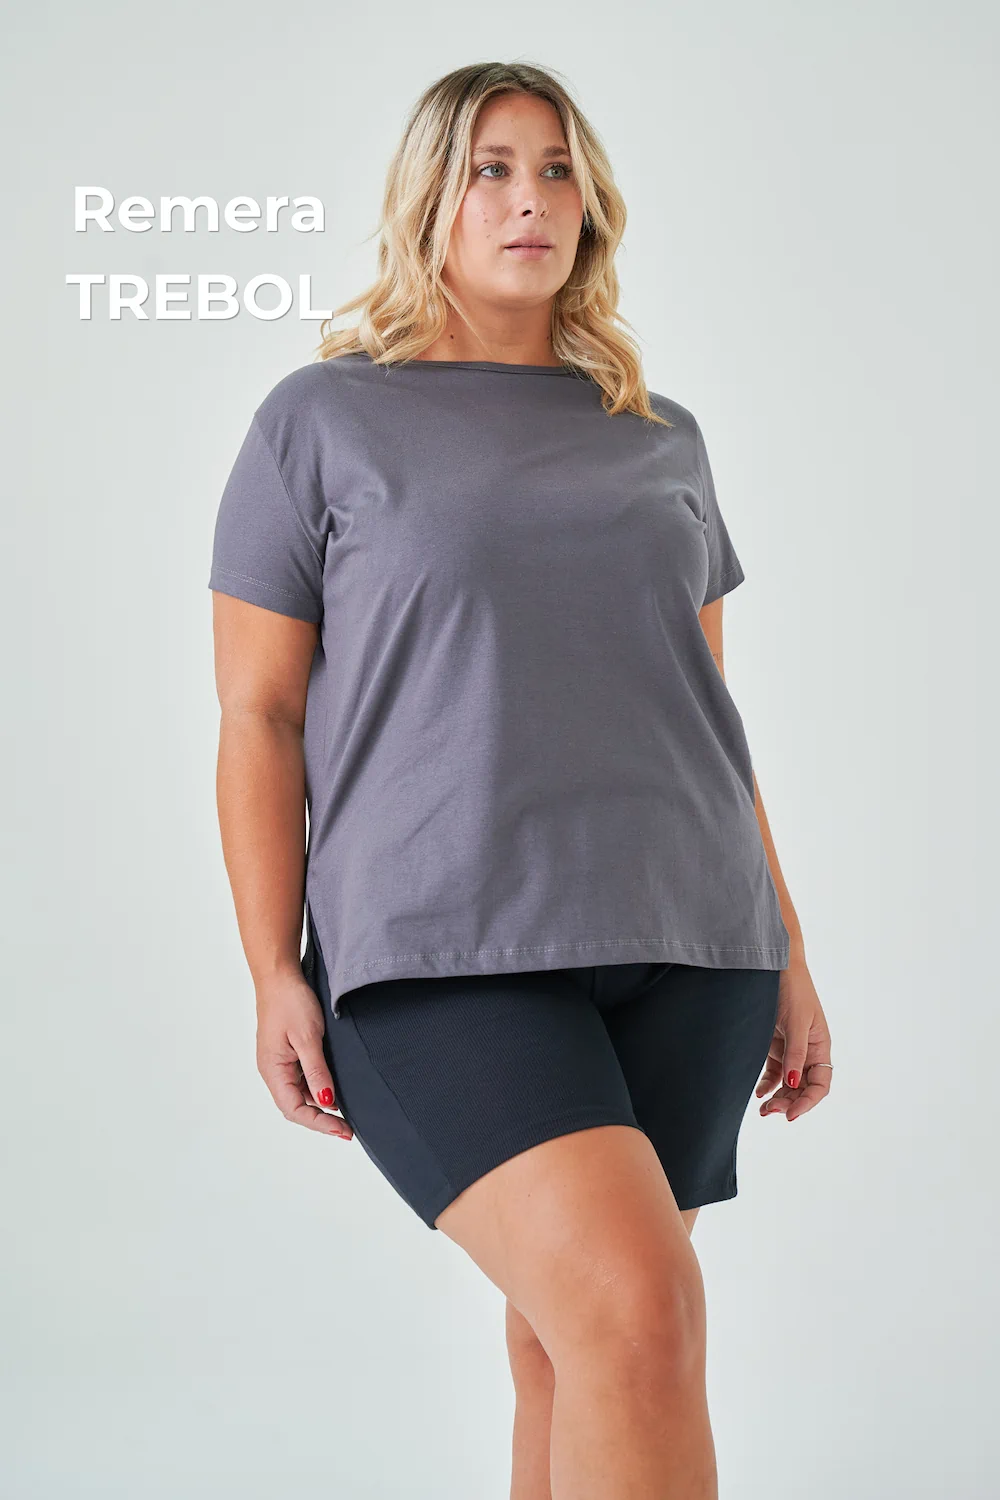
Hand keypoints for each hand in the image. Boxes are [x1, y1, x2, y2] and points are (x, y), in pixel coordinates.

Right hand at [255, 969, 353, 1139]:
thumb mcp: (308, 1037)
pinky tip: (334, 1089)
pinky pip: (301, 1079)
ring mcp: (279, 1063)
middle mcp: (273, 1071)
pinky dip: (318, 1088)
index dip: (319, 1123)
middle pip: (296, 1107)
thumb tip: (326, 1101)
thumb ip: (317, 1071)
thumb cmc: (290, 1002)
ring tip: (346, 1113)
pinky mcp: (287, 1054)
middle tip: (348, 1129)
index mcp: (273, 1070)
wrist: (280, 976)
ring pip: (299, 1094)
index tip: (343, 1130)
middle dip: (321, 1120)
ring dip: (320, 1106)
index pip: (294, 1109)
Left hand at [755, 958, 831, 1122]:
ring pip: (787, 1082)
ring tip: (763, 1110)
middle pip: (802, 1087)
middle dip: (789, 1102)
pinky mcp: (772, 1044)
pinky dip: (767, 1085)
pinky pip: (773, 1072)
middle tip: (770, 1112)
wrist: (773, 965)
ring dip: (778, 1098)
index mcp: (820, 1046)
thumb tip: (793, 1082)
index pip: (820, 1084)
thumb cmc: (792, 988)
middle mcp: (806, 1051)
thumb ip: (794, 1052)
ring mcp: (789, 1048)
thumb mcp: (796, 1021)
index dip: (808, 1102)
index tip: (791, 1115)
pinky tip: (759, 1094)